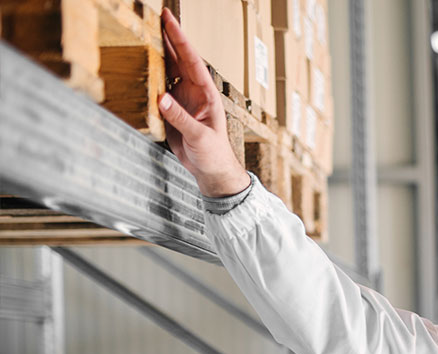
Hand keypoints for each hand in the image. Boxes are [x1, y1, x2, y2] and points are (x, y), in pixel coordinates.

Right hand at [157, 8, 249, 196]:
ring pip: (170, 70)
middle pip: (180, 59)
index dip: (180, 39)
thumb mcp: (199, 137)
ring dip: (159, 52)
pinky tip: (141, 62)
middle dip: (169, 37)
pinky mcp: (174, 109)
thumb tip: (162, 98)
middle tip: (156, 15)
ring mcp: (184, 99)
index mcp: (206, 94)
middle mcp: (195, 92)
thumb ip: (180, 118)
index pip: (192, 60)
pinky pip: (160, 86)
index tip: (169, 19)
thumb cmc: (214, 154)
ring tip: (146, 32)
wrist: (212, 171)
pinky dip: (151, 74)